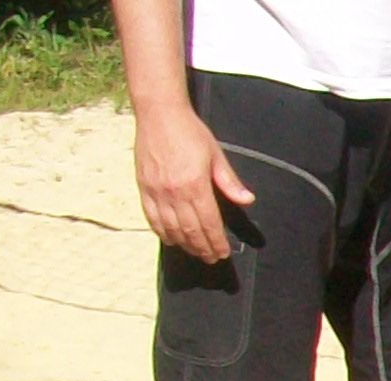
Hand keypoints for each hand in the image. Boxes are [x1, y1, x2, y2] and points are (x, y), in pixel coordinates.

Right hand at [134, 104, 253, 262]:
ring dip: (185, 244)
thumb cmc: (189, 132)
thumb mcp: (215, 155)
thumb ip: (230, 182)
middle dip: (202, 248)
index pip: (209, 224)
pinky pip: (151, 217)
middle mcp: (174, 192)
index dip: (216, 242)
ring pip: (171, 228)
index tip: (222, 253)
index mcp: (195, 185)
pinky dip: (162, 232)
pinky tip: (171, 239)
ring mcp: (156, 191)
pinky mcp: (143, 187)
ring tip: (195, 252)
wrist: (159, 113)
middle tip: (211, 258)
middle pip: (190, 231)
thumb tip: (247, 200)